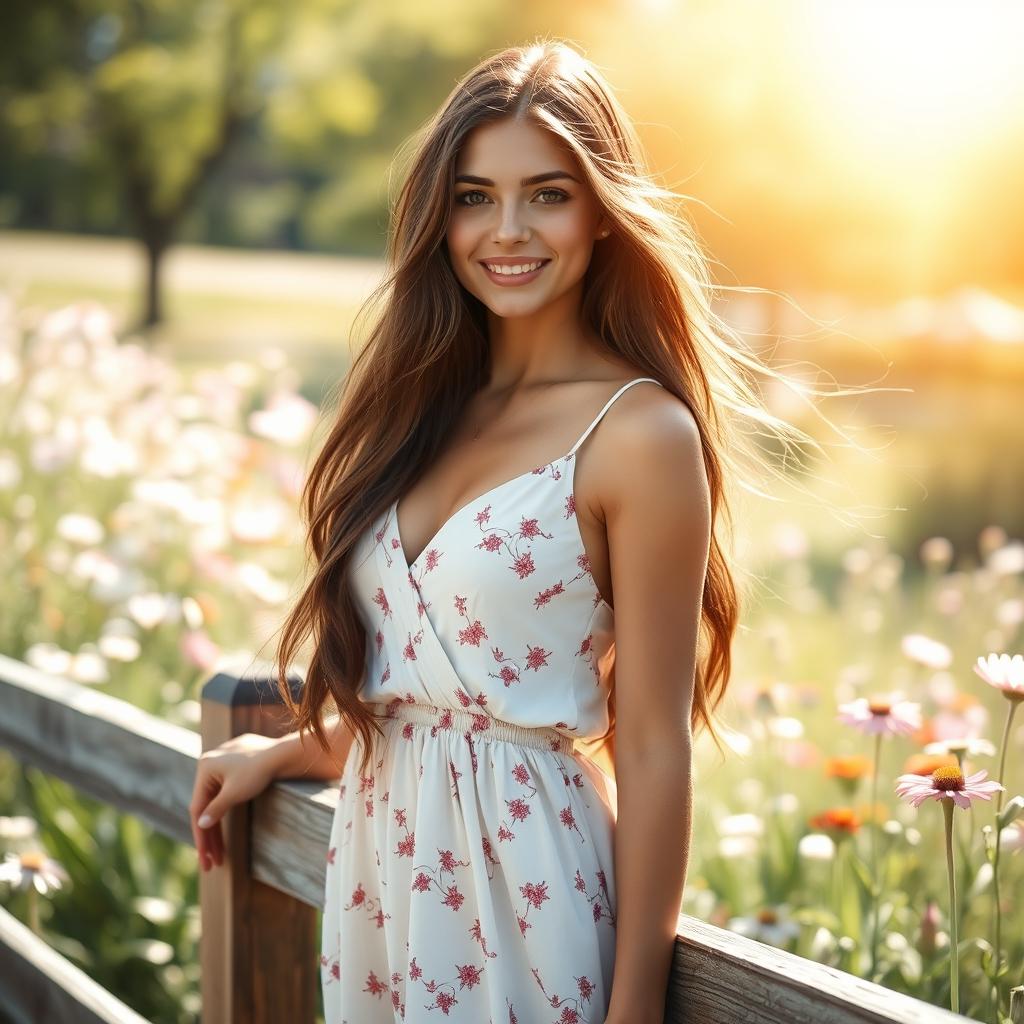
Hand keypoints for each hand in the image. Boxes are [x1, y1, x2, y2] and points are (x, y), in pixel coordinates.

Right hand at [190, 732, 282, 872]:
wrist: (284, 753)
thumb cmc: (259, 771)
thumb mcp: (234, 793)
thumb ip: (216, 809)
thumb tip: (201, 824)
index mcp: (204, 767)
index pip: (197, 809)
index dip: (201, 836)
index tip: (204, 859)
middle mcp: (210, 764)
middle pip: (206, 807)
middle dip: (209, 837)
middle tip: (211, 864)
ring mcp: (223, 764)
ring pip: (215, 802)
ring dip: (217, 828)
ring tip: (220, 855)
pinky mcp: (236, 766)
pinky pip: (224, 794)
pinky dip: (225, 812)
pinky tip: (224, 831)